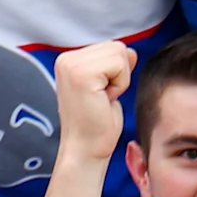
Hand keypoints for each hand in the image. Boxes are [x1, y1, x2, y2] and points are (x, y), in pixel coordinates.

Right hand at [51, 41, 134, 167]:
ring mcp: (71, 65)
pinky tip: (104, 100)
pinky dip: (120, 85)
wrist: (86, 149)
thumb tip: (130, 51)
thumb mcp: (108, 86)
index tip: (101, 95)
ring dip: (120, 80)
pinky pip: (120, 66)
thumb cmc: (98, 123)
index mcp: (69, 60)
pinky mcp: (82, 74)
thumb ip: (114, 65)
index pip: (111, 47)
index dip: (116, 73)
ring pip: (120, 54)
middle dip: (119, 74)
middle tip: (102, 98)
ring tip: (103, 99)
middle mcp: (66, 59)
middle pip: (117, 48)